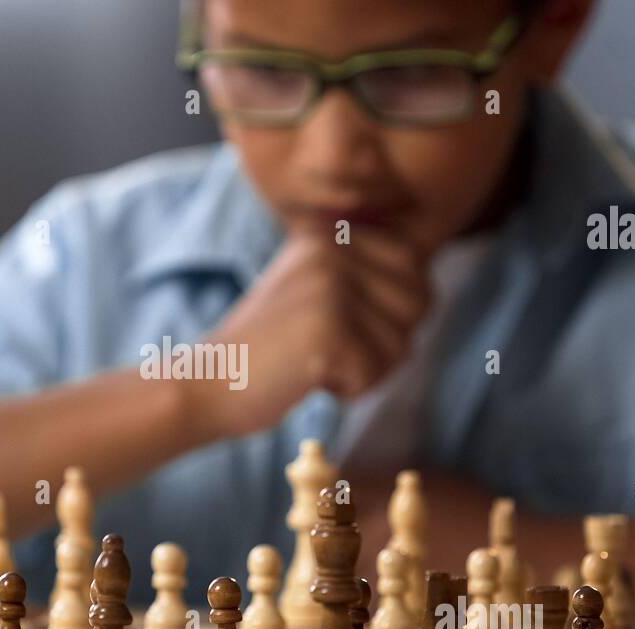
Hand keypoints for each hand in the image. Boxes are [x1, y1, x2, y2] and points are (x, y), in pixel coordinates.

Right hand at [185, 225, 428, 438]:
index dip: (394, 311)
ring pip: (400, 344)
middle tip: (331, 350)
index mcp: (332, 233)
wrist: (207, 383)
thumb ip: (367, 276)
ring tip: (314, 362)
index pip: (415, 267)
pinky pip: (373, 374)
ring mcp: (329, 286)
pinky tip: (306, 378)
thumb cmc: (269, 350)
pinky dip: (347, 389)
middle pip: (418, 304)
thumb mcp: (315, 291)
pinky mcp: (325, 329)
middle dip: (386, 343)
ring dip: (366, 369)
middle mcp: (332, 248)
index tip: (344, 324)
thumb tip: (427, 282)